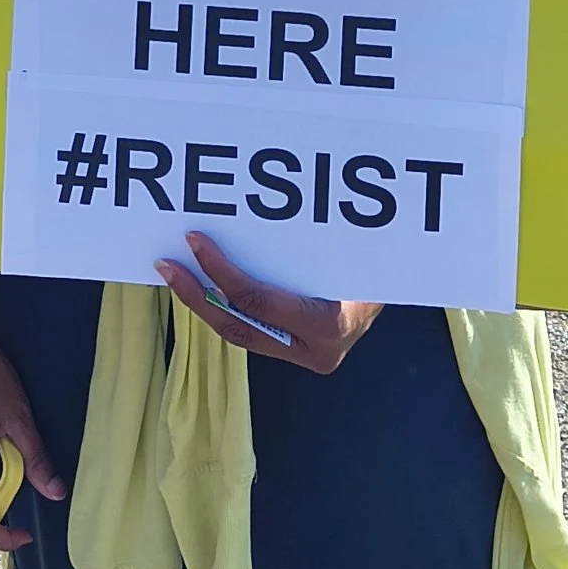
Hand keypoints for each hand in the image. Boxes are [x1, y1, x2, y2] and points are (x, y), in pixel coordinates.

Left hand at [155, 232, 379, 377]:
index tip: (195, 241)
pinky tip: (201, 285)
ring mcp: (303, 356)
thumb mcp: (347, 249)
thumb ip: (305, 243)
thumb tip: (260, 212)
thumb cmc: (375, 263)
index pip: (257, 302)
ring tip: (175, 274)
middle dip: (196, 296)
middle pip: (238, 326)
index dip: (221, 272)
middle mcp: (314, 351)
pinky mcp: (294, 351)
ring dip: (204, 303)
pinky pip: (250, 329)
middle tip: (167, 265)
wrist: (400, 287)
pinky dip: (224, 306)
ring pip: (239, 333)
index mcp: (328, 325)